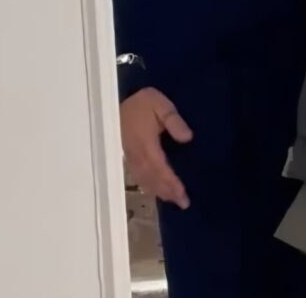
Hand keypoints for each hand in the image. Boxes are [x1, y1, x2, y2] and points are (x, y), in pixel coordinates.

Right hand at [120, 87, 192, 208]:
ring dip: (159, 191)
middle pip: (152, 178)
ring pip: (144, 179)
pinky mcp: (128, 157)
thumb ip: (174, 120)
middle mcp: (136, 154)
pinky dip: (148, 186)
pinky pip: (138, 176)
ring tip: (173, 200)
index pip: (159, 167)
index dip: (171, 182)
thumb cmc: (142, 103)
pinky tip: (156, 190)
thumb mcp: (161, 104)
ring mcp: (130, 157)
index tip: (182, 193)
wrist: (118, 102)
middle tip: (183, 203)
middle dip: (168, 191)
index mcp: (145, 142)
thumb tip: (187, 138)